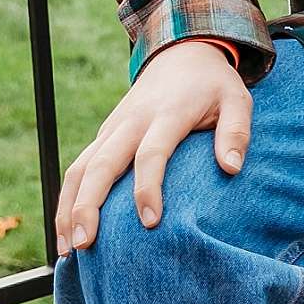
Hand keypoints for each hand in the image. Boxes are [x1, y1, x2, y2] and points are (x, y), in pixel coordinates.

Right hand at [54, 40, 249, 252]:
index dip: (149, 188)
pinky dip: (67, 199)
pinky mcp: (103, 135)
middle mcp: (132, 121)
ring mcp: (113, 128)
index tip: (150, 223)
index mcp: (168, 113)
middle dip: (89, 204)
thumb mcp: (237, 99)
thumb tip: (231, 168)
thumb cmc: (214, 84)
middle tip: (86, 244)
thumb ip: (236, 131)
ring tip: (68, 250)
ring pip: (80, 168)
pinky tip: (66, 232)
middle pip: (102, 164)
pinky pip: (78, 168)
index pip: (152, 153)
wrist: (182, 52)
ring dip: (69, 208)